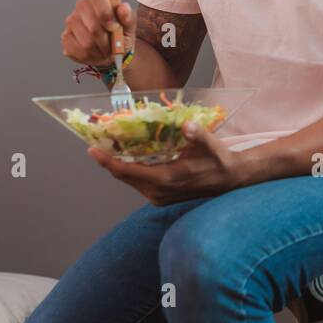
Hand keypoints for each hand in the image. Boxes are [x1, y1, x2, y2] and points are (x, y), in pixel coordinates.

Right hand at [62, 0, 135, 66]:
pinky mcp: (65, 37)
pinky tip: (96, 53)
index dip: (107, 15)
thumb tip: (124, 7)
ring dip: (100, 50)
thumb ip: (128, 17)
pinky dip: (91, 56)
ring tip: (107, 50)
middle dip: (106, 40)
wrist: (114, 52)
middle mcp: (82, 6)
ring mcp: (71, 21)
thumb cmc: (121, 35)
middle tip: (114, 46)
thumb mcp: (130, 26)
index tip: (115, 27)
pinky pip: (77, 50)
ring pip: (86, 41)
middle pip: (92, 26)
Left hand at [88, 120, 246, 204]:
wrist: (230, 180)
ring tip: (108, 148)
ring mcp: (159, 197)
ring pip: (129, 181)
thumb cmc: (219, 160)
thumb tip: (186, 124)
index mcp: (166, 178)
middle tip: (97, 142)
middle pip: (123, 176)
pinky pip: (138, 184)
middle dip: (108, 161)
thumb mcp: (210, 145)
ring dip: (118, 166)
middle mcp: (158, 191)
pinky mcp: (161, 198)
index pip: (127, 171)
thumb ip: (197, 135)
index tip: (92, 149)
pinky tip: (128, 157)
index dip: (107, 161)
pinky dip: (129, 171)